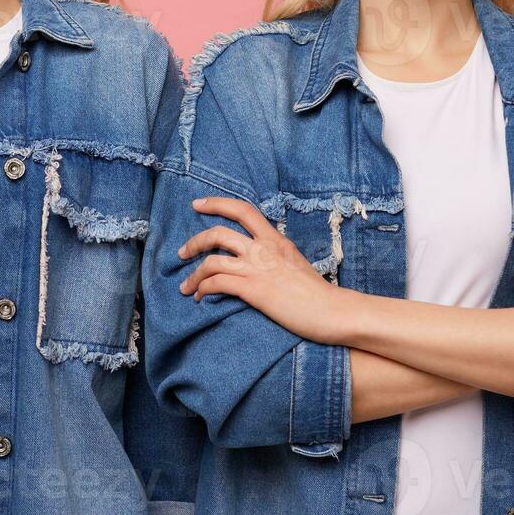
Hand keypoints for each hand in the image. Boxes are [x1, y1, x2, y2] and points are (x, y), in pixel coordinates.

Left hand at [177, 196, 348, 344]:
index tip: (198, 204)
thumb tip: (259, 256)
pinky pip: (217, 283)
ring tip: (186, 286)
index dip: (217, 203)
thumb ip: (275, 254)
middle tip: (181, 252)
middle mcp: (264, 248)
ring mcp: (257, 268)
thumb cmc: (316, 292)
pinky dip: (203, 289)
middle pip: (219, 233)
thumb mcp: (294, 261)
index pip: (243, 210)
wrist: (331, 311)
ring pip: (212, 261)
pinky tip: (200, 297)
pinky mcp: (253, 289)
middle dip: (194, 241)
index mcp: (275, 238)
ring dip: (193, 274)